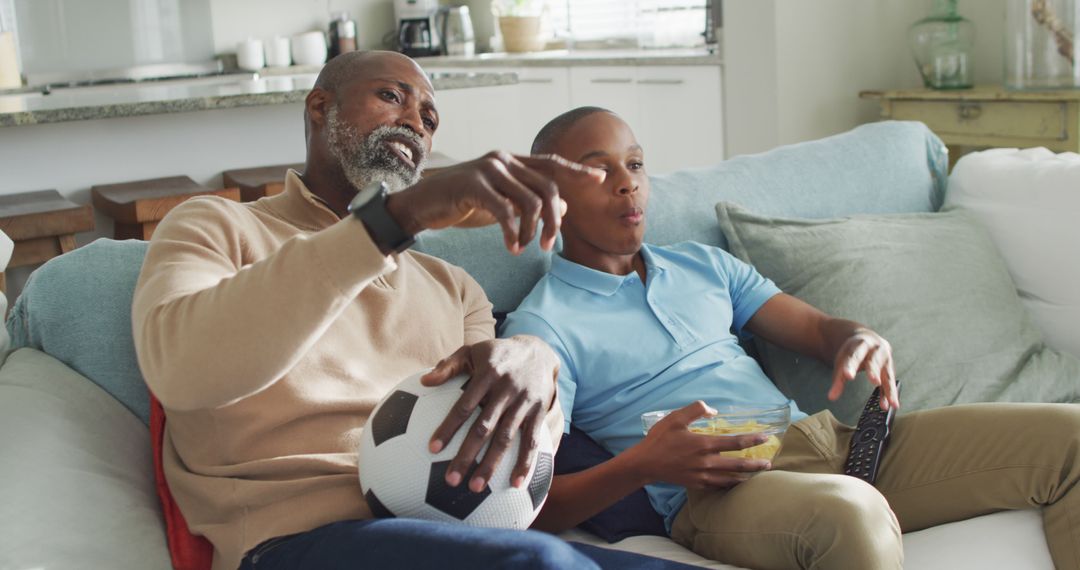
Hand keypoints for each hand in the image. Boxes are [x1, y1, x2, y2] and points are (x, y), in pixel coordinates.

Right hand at [386, 151, 604, 254]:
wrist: (422, 204)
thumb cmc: (462, 203)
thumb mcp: (500, 203)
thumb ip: (527, 201)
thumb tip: (564, 210)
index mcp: (511, 160)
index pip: (551, 164)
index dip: (577, 171)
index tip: (601, 179)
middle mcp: (503, 159)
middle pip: (548, 187)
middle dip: (554, 221)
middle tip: (550, 245)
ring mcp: (488, 168)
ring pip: (530, 200)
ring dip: (533, 230)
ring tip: (526, 248)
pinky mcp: (473, 183)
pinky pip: (505, 210)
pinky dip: (512, 232)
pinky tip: (512, 247)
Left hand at [421, 335, 558, 491]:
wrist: (539, 350)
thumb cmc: (497, 354)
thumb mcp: (473, 351)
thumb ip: (448, 366)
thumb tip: (423, 381)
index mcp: (487, 374)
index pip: (464, 406)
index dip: (449, 427)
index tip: (433, 449)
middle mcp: (506, 390)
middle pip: (484, 428)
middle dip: (467, 455)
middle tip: (451, 480)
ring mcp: (524, 403)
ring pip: (506, 438)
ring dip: (491, 464)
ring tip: (476, 487)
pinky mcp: (539, 412)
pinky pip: (532, 440)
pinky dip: (525, 463)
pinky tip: (516, 484)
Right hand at [626, 401, 771, 489]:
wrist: (645, 463)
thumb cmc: (660, 439)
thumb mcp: (676, 418)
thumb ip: (696, 410)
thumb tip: (714, 410)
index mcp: (704, 444)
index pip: (735, 442)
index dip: (752, 440)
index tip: (765, 437)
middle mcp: (707, 462)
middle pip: (739, 465)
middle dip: (756, 464)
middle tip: (768, 463)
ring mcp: (702, 476)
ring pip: (730, 479)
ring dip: (746, 477)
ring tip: (756, 476)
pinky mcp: (697, 484)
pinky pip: (718, 486)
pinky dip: (729, 485)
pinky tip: (734, 483)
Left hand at [828, 328, 899, 409]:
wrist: (868, 339)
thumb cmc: (853, 352)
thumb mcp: (843, 359)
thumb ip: (838, 378)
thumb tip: (831, 397)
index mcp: (861, 344)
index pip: (854, 355)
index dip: (851, 366)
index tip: (848, 376)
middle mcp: (876, 350)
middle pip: (874, 361)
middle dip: (874, 371)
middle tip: (875, 382)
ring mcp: (885, 359)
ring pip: (887, 375)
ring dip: (889, 390)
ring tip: (889, 404)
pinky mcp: (890, 369)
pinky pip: (890, 383)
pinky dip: (890, 394)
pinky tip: (891, 405)